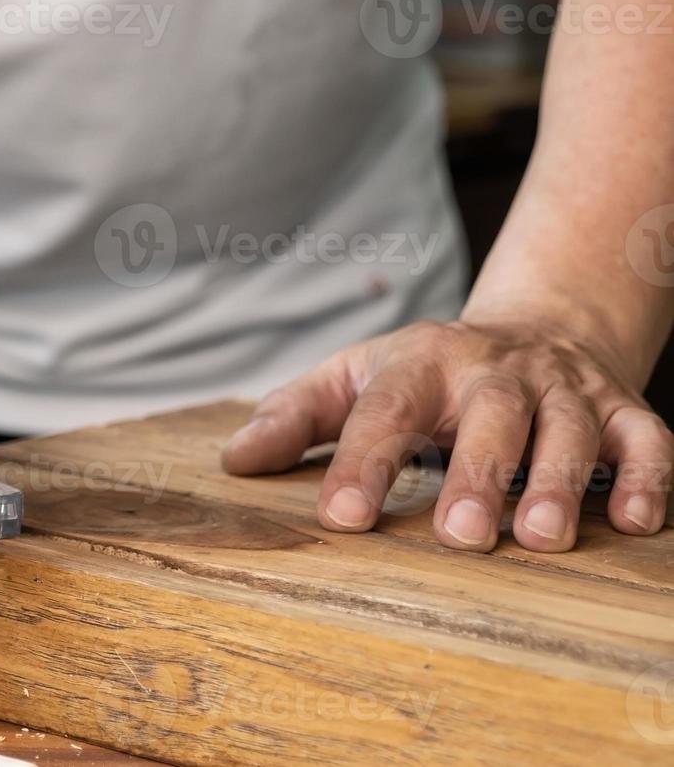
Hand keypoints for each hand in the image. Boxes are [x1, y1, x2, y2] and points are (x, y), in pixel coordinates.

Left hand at [221, 318, 672, 551]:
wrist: (536, 327)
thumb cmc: (426, 374)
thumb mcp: (353, 378)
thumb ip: (293, 417)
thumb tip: (233, 461)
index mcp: (419, 364)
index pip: (384, 411)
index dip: (360, 462)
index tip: (339, 517)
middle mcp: (494, 371)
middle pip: (488, 417)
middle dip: (477, 474)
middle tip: (460, 537)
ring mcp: (562, 389)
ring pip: (568, 430)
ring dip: (559, 482)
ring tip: (541, 538)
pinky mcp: (621, 409)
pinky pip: (646, 440)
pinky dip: (647, 478)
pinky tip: (637, 523)